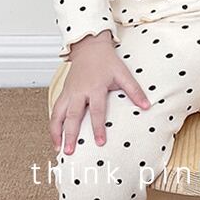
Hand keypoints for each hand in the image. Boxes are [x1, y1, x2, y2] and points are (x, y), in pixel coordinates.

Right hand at [49, 35, 150, 154]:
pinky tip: (55, 136)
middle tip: (69, 152)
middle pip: (72, 116)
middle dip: (70, 135)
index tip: (100, 143)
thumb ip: (134, 90)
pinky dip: (53, 124)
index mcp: (95, 88)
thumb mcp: (123, 73)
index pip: (97, 111)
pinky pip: (55, 110)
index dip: (98, 127)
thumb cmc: (106, 61)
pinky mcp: (63, 92)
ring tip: (58, 148)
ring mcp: (69, 92)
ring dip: (56, 132)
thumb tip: (147, 106)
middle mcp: (79, 92)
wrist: (89, 47)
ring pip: (58, 114)